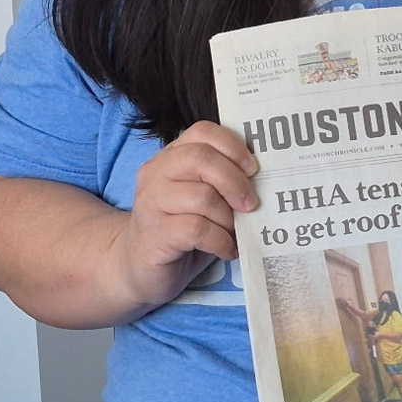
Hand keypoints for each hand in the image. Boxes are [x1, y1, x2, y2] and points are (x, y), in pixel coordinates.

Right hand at [112, 121, 257, 312]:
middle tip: (251, 205)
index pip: (202, 132)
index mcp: (169, 158)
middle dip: (235, 181)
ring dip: (229, 218)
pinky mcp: (154, 234)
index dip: (233, 146)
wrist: (138, 269)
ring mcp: (151, 203)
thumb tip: (263, 179)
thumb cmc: (179, 230)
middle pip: (201, 158)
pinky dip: (221, 241)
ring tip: (234, 233)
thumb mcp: (200, 199)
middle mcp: (156, 174)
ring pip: (203, 197)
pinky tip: (226, 250)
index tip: (253, 169)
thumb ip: (220, 182)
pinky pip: (198, 229)